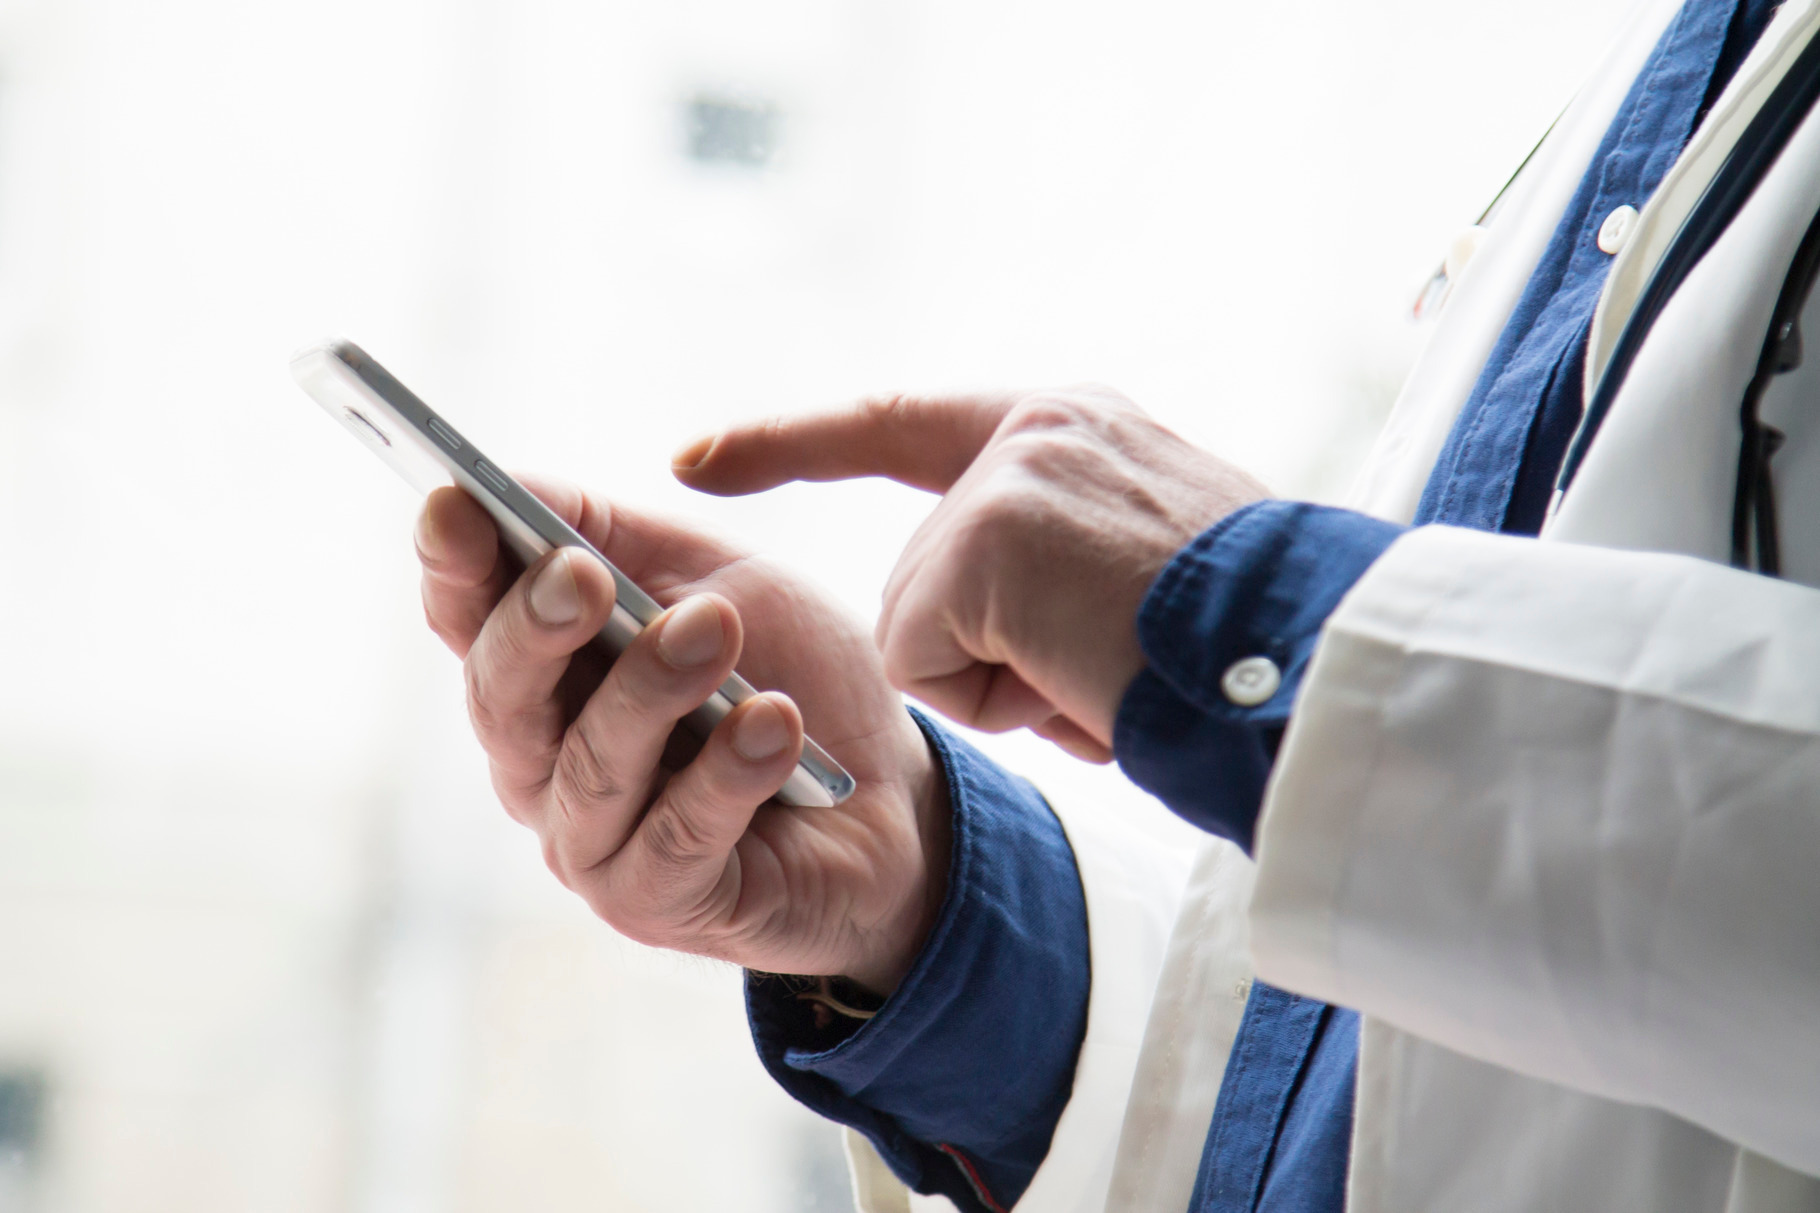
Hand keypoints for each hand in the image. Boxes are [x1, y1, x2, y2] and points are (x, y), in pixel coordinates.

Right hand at [415, 476, 948, 994]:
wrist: (894, 796)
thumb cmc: (787, 674)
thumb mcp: (713, 576)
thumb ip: (617, 536)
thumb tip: (512, 482)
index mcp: (544, 673)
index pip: (468, 617)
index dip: (452, 563)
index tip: (452, 502)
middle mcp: (543, 765)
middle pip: (502, 698)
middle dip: (535, 627)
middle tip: (581, 574)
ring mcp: (595, 843)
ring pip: (592, 767)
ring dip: (652, 690)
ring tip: (717, 628)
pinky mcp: (662, 903)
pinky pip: (677, 838)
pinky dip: (728, 774)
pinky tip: (775, 724)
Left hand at [672, 387, 1267, 761]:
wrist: (1316, 656)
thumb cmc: (1245, 638)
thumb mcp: (1144, 563)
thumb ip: (1042, 560)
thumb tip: (961, 630)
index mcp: (1068, 429)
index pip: (897, 425)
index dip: (790, 442)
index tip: (692, 456)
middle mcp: (1031, 432)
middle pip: (921, 578)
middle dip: (987, 655)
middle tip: (1104, 664)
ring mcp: (1004, 481)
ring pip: (922, 628)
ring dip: (1001, 683)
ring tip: (1108, 669)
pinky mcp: (984, 542)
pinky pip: (927, 663)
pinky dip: (996, 700)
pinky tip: (1082, 679)